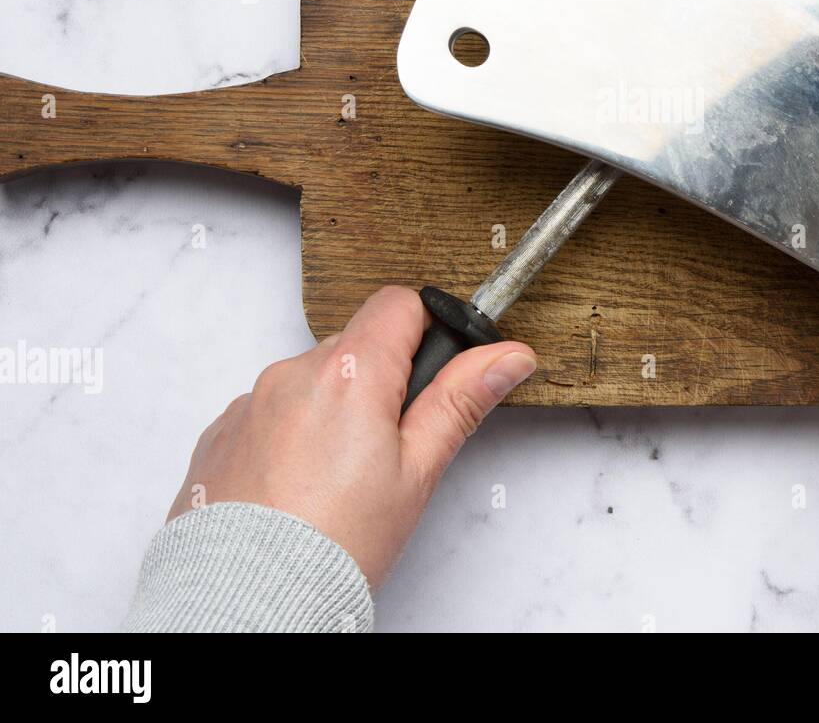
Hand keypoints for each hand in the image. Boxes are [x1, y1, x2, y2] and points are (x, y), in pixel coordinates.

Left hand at [167, 286, 536, 583]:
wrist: (247, 602)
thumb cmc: (336, 544)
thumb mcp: (419, 471)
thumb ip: (462, 400)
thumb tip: (507, 356)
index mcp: (350, 372)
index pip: (399, 304)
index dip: (425, 330)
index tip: (431, 374)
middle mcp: (293, 372)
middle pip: (356, 343)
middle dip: (380, 379)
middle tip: (390, 447)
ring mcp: (250, 402)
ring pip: (312, 380)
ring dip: (333, 408)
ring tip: (340, 477)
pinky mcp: (221, 433)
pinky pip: (269, 411)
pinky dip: (290, 434)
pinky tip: (300, 486)